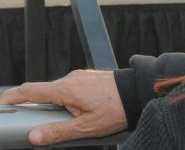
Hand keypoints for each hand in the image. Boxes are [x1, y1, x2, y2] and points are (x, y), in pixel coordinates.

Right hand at [0, 69, 127, 145]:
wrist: (141, 91)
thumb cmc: (117, 109)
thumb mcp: (87, 126)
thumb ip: (58, 132)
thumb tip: (34, 136)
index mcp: (66, 89)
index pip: (30, 90)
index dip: (13, 97)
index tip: (3, 103)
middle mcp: (71, 78)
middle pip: (45, 93)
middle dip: (39, 108)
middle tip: (42, 124)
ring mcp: (82, 76)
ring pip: (60, 92)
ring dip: (58, 106)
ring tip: (72, 120)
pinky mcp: (90, 78)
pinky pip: (73, 89)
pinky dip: (70, 100)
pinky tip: (82, 112)